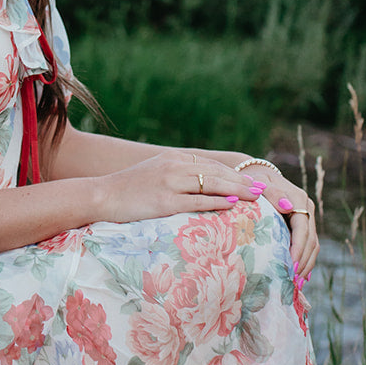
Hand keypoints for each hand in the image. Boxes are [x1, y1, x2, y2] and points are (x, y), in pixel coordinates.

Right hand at [98, 151, 262, 225]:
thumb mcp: (156, 173)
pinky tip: (232, 206)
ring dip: (236, 190)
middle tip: (262, 189)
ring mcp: (170, 184)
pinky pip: (197, 202)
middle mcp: (174, 167)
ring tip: (255, 197)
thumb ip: (178, 175)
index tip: (251, 180)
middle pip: (216, 173)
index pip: (211, 166)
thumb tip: (201, 184)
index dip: (233, 173)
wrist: (103, 195)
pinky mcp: (164, 202)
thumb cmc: (130, 189)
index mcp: (174, 159)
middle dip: (242, 181)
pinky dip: (217, 203)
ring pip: (211, 185)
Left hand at [238, 166, 318, 282]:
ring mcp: (307, 217)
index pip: (302, 228)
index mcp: (298, 199)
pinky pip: (310, 245)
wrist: (259, 177)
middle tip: (292, 280)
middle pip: (311, 240)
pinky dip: (306, 261)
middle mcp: (307, 208)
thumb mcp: (259, 183)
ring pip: (313, 245)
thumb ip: (271, 193)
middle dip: (303, 261)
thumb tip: (287, 207)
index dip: (298, 248)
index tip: (291, 265)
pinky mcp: (304, 225)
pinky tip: (300, 277)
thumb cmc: (255, 182)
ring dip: (306, 265)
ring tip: (296, 283)